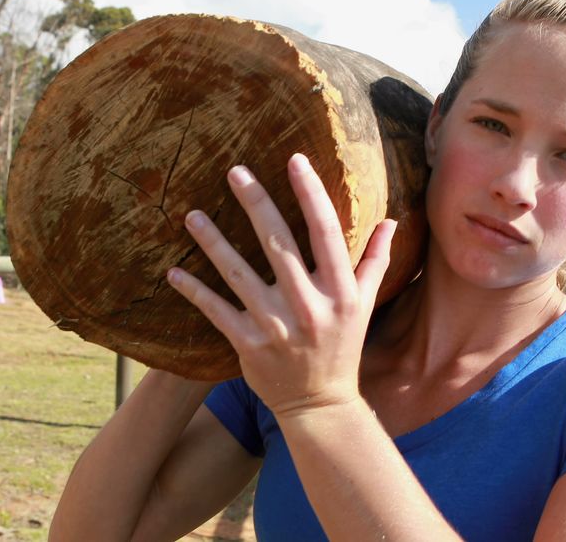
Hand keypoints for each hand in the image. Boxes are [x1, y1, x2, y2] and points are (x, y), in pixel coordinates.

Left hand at [165, 153, 396, 417]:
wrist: (320, 404)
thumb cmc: (343, 347)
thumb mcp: (365, 304)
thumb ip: (376, 261)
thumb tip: (391, 220)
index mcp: (340, 290)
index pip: (325, 231)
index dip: (310, 193)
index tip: (294, 160)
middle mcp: (309, 305)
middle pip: (278, 244)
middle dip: (256, 204)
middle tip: (235, 171)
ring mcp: (276, 326)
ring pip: (238, 273)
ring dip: (213, 242)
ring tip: (192, 215)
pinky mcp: (249, 344)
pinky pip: (217, 310)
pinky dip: (195, 291)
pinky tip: (174, 272)